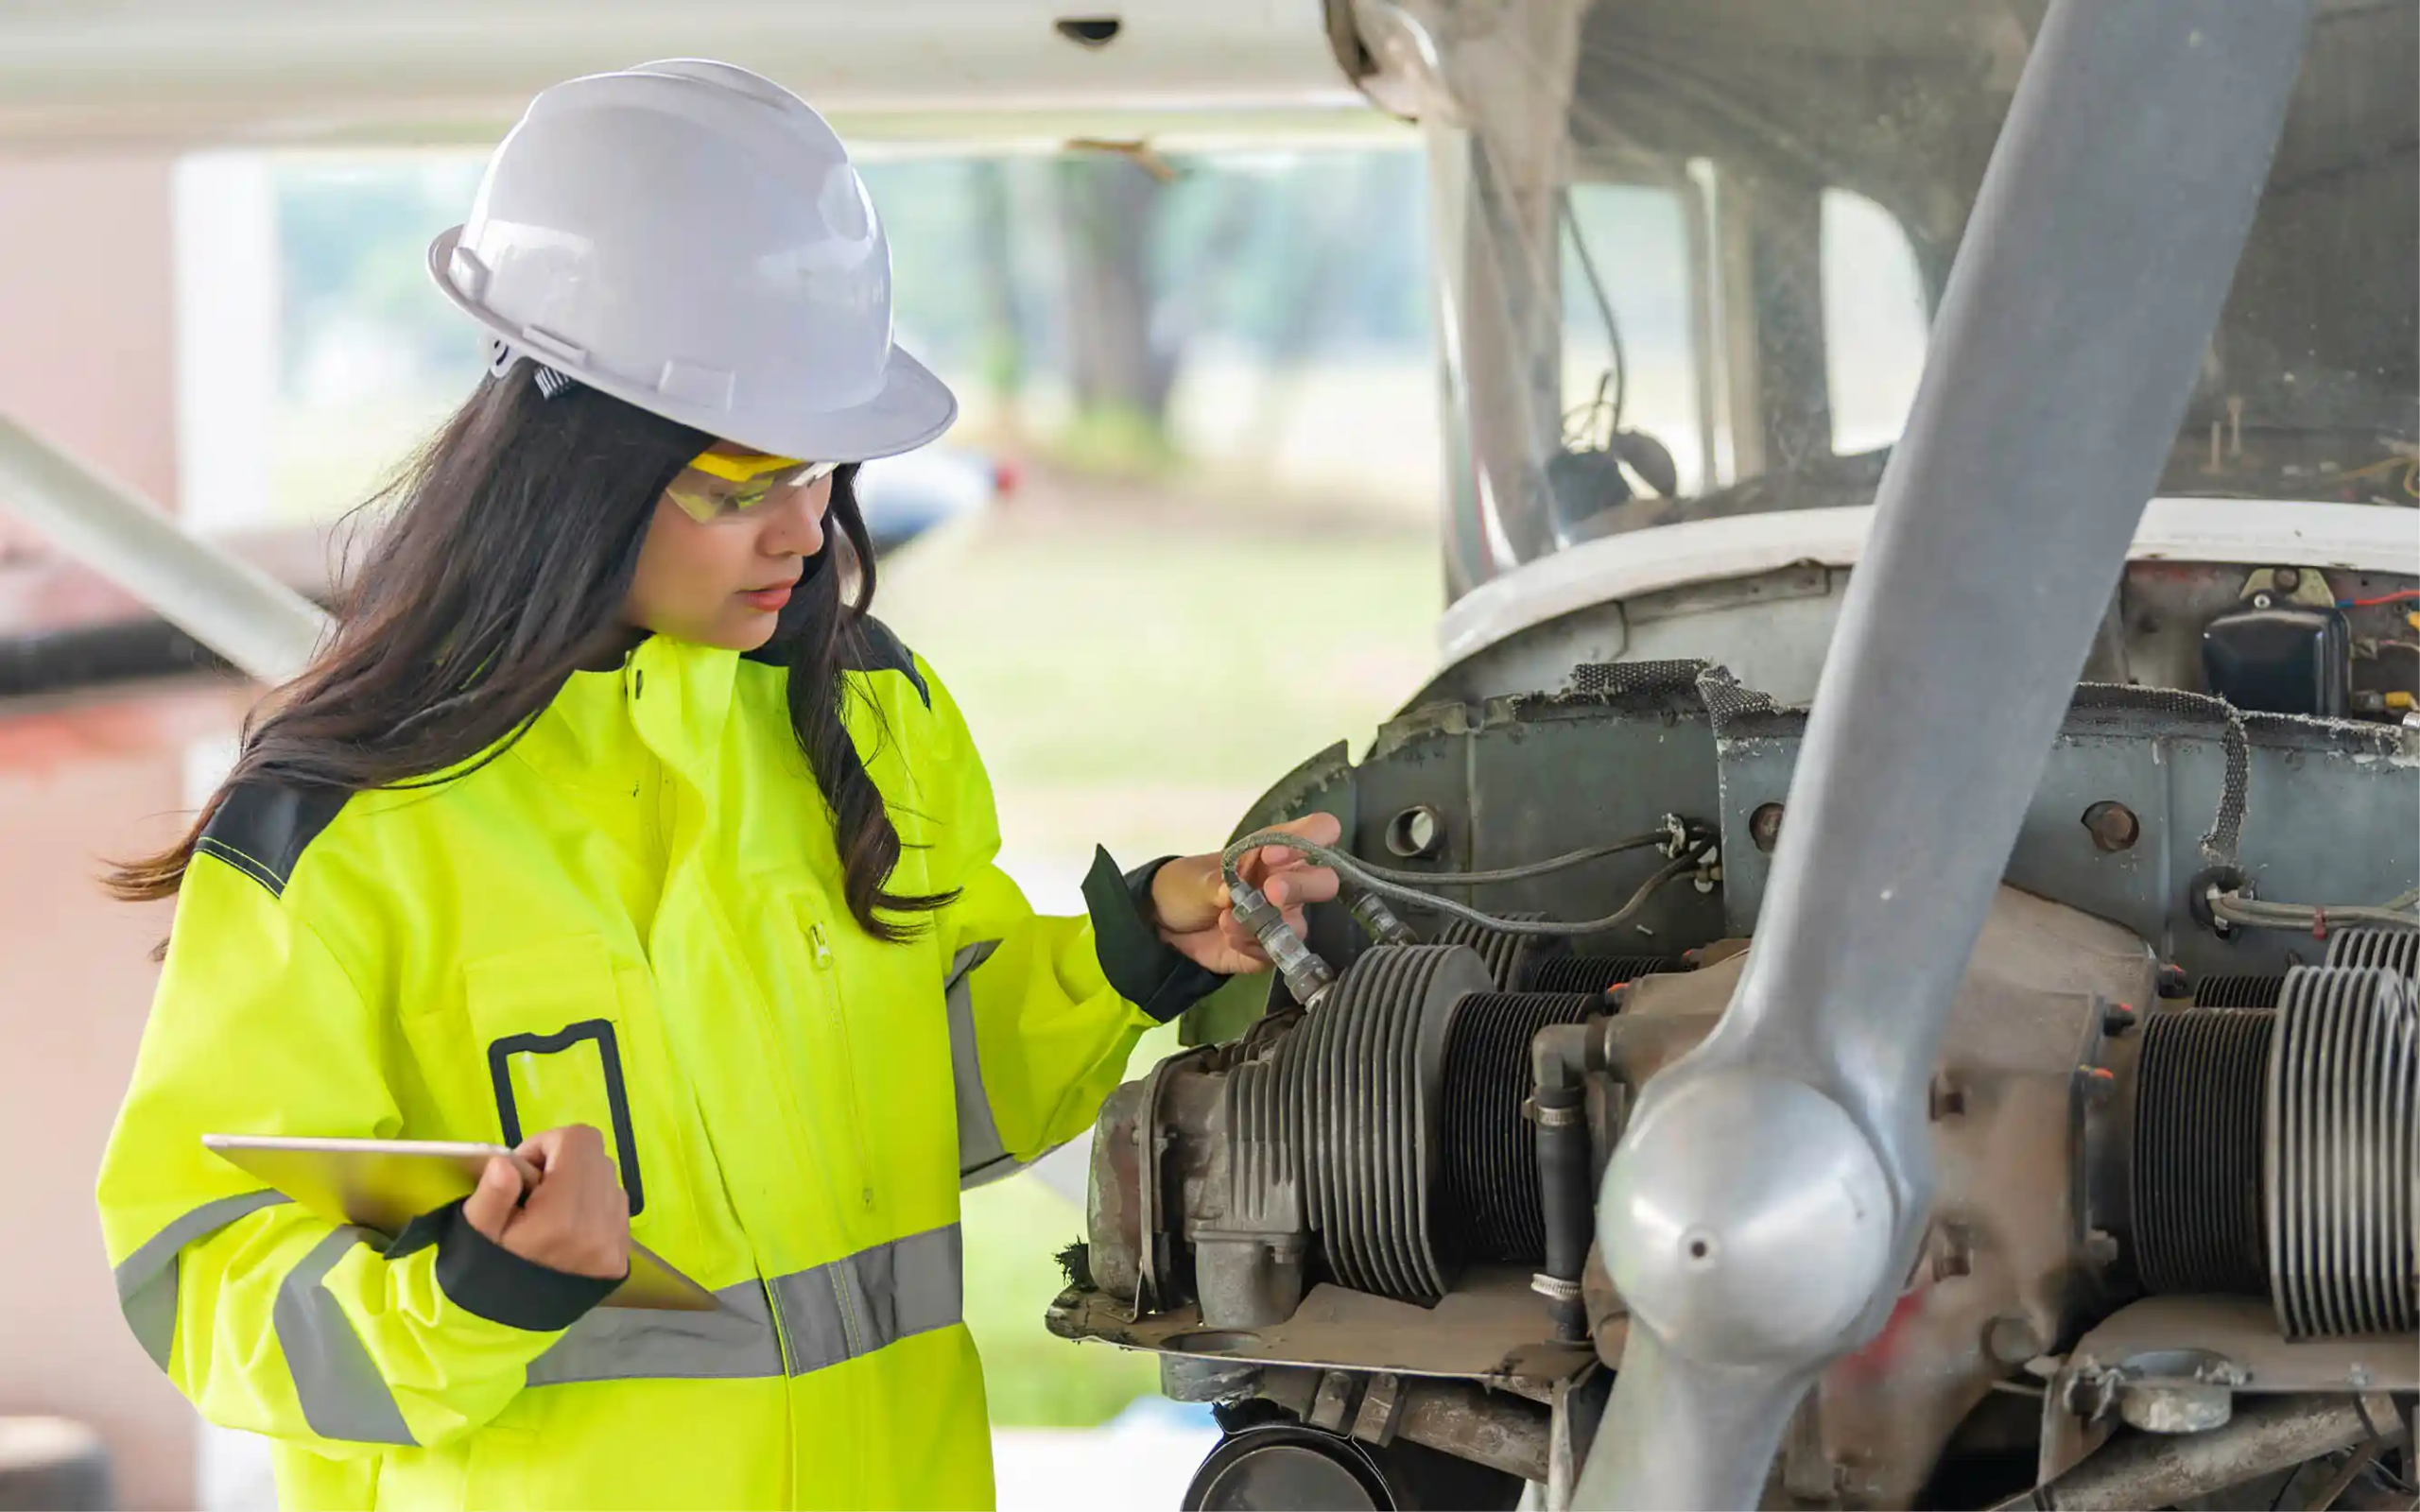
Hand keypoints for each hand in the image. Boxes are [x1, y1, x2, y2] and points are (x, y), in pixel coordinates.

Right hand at [461, 1124, 629, 1279]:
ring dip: (580, 1181)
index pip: (577, 1140)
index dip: (546, 1143)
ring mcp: (616, 1239)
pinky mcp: (623, 1252)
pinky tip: (568, 1225)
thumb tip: (506, 1163)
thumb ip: (493, 1193)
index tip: (524, 1170)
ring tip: (550, 1209)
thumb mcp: (478, 1231)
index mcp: (563, 1215)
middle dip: (562, 1160)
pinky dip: (594, 1203)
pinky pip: (616, 1205)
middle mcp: (600, 1223)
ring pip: (608, 1179)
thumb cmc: (491, 1270)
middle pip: (595, 1155)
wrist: (512, 1321)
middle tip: (534, 1188)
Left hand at [1149, 813, 1342, 975]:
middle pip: (1326, 881)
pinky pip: (1275, 953)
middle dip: (1302, 886)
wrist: (1165, 924)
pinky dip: (1251, 947)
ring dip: (1265, 923)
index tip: (1274, 854)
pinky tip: (1229, 937)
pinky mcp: (1269, 948)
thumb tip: (1230, 893)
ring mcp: (1281, 918)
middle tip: (1271, 891)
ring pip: (1301, 926)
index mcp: (1274, 850)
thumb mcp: (1193, 879)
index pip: (1320, 831)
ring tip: (1227, 920)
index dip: (1309, 839)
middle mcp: (1287, 882)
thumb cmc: (1187, 885)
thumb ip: (1213, 884)